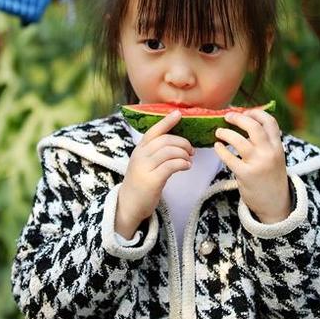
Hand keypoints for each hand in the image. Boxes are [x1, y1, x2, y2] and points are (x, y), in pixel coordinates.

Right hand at [116, 110, 193, 238]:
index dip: (166, 121)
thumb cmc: (140, 183)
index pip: (153, 131)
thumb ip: (155, 152)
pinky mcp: (152, 180)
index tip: (179, 113)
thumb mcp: (144, 163)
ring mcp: (144, 168)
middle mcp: (140, 156)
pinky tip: (187, 166)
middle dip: (182, 142)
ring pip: (169, 151)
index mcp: (139, 150)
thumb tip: (178, 142)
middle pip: (165, 140)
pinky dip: (182, 163)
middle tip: (191, 150)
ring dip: (183, 154)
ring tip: (189, 160)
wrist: (128, 205)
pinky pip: (171, 165)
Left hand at [214, 110, 291, 223]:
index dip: (256, 113)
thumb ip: (266, 142)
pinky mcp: (246, 175)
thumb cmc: (271, 177)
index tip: (245, 112)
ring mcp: (258, 164)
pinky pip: (229, 158)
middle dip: (238, 118)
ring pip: (239, 141)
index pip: (270, 122)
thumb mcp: (276, 157)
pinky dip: (221, 149)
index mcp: (278, 146)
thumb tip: (247, 121)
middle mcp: (269, 153)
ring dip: (225, 133)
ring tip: (219, 132)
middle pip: (253, 127)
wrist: (275, 204)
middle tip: (227, 117)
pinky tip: (217, 146)